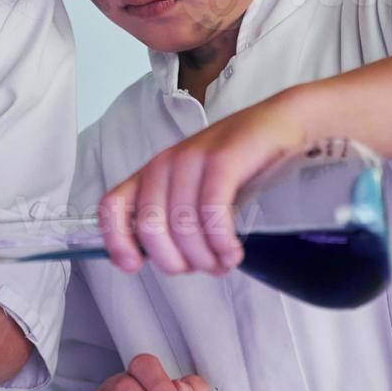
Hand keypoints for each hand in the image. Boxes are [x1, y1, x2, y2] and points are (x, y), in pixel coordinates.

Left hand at [99, 91, 310, 275]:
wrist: (279, 123)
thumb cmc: (238, 165)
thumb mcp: (197, 193)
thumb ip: (174, 219)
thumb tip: (158, 259)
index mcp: (150, 174)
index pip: (112, 207)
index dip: (116, 241)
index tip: (134, 265)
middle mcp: (164, 164)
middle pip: (150, 228)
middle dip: (175, 262)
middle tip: (202, 267)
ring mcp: (192, 159)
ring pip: (183, 225)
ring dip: (205, 257)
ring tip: (224, 261)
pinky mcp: (223, 160)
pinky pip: (211, 212)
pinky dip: (221, 242)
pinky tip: (232, 251)